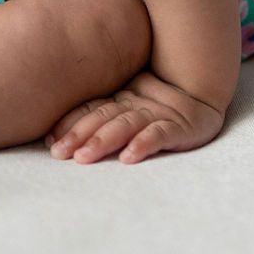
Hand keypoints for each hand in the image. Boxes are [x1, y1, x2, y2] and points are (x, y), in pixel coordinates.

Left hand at [46, 70, 224, 164]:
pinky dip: (143, 144)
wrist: (204, 96)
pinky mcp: (179, 128)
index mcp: (120, 99)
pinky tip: (129, 157)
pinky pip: (159, 135)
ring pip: (126, 125)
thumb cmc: (159, 105)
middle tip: (59, 153)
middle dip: (79, 134)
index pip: (91, 109)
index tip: (49, 141)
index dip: (69, 123)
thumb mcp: (128, 106)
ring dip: (104, 140)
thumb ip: (100, 114)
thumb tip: (53, 137)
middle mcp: (135, 104)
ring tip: (84, 157)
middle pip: (103, 117)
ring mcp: (156, 114)